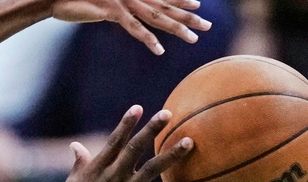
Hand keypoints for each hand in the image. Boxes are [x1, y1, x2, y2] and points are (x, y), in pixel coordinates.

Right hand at [51, 0, 211, 54]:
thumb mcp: (100, 2)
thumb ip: (115, 6)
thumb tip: (120, 13)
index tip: (198, 5)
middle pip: (165, 7)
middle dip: (188, 16)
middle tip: (207, 26)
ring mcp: (124, 1)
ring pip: (156, 17)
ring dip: (176, 28)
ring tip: (193, 39)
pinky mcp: (112, 11)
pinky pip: (133, 28)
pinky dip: (147, 39)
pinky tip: (159, 50)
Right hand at [58, 105, 199, 181]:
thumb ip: (79, 163)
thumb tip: (75, 146)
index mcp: (98, 168)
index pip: (114, 141)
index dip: (126, 124)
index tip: (138, 108)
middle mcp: (114, 176)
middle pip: (135, 148)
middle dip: (151, 130)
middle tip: (167, 114)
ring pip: (153, 169)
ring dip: (172, 154)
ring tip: (189, 142)